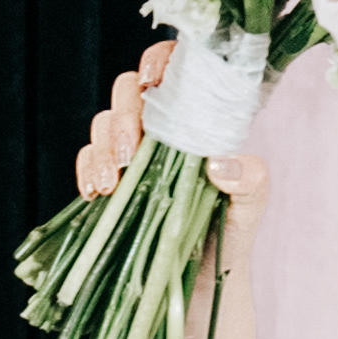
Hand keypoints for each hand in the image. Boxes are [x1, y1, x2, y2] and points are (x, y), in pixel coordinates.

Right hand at [73, 42, 270, 235]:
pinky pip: (88, 161)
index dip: (158, 61)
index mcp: (194, 118)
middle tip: (130, 153)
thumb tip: (219, 164)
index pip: (172, 69)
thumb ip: (250, 180)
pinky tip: (94, 191)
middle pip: (128, 93)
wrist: (206, 277)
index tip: (152, 81)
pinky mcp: (110, 182)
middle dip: (123, 116)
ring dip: (102, 148)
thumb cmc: (232, 230)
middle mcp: (159, 128)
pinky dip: (86, 170)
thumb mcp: (251, 204)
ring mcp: (131, 154)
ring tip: (112, 184)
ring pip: (103, 124)